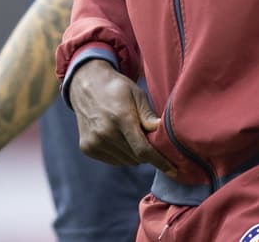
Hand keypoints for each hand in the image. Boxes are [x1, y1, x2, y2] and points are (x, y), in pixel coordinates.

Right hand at [68, 59, 177, 174]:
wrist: (85, 86)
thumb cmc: (116, 89)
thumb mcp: (137, 94)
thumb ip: (148, 115)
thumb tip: (163, 133)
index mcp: (120, 118)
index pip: (143, 150)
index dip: (159, 162)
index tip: (172, 171)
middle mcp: (105, 133)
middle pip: (136, 158)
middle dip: (148, 153)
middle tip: (149, 139)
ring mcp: (94, 142)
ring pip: (126, 162)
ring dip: (135, 155)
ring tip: (132, 136)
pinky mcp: (87, 148)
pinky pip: (113, 161)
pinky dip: (122, 155)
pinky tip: (120, 139)